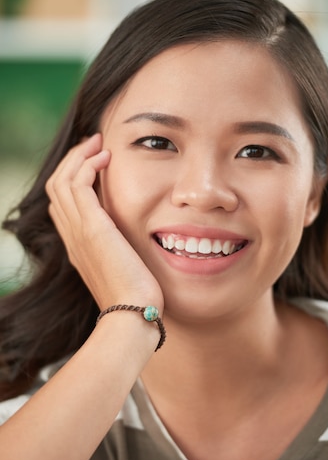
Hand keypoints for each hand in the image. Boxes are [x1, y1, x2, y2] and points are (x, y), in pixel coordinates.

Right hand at [46, 134, 163, 311]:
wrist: (133, 315)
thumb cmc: (138, 298)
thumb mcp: (127, 270)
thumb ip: (125, 252)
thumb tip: (137, 242)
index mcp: (80, 246)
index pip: (65, 203)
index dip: (76, 178)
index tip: (96, 163)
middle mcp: (73, 237)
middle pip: (57, 188)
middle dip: (73, 161)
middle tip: (95, 145)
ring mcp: (78, 232)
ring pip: (61, 181)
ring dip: (78, 156)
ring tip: (98, 143)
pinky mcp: (91, 228)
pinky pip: (76, 184)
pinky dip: (86, 164)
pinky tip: (106, 157)